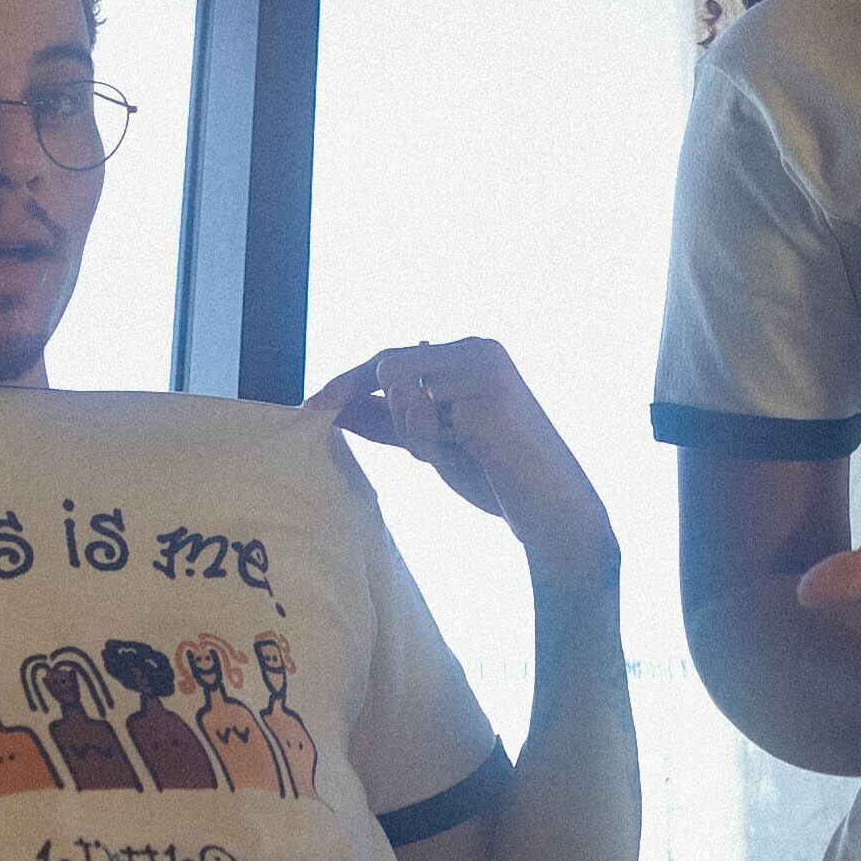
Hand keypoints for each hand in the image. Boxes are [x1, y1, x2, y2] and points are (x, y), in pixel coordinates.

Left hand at [309, 338, 619, 594]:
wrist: (551, 512)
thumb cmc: (494, 474)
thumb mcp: (430, 443)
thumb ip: (388, 420)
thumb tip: (332, 405)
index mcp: (466, 353)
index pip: (388, 359)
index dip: (346, 383)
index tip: (309, 408)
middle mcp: (477, 348)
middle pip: (387, 369)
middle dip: (393, 419)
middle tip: (433, 451)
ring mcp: (485, 366)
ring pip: (399, 389)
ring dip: (414, 434)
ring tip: (458, 452)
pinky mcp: (490, 393)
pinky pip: (423, 413)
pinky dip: (431, 443)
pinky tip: (469, 453)